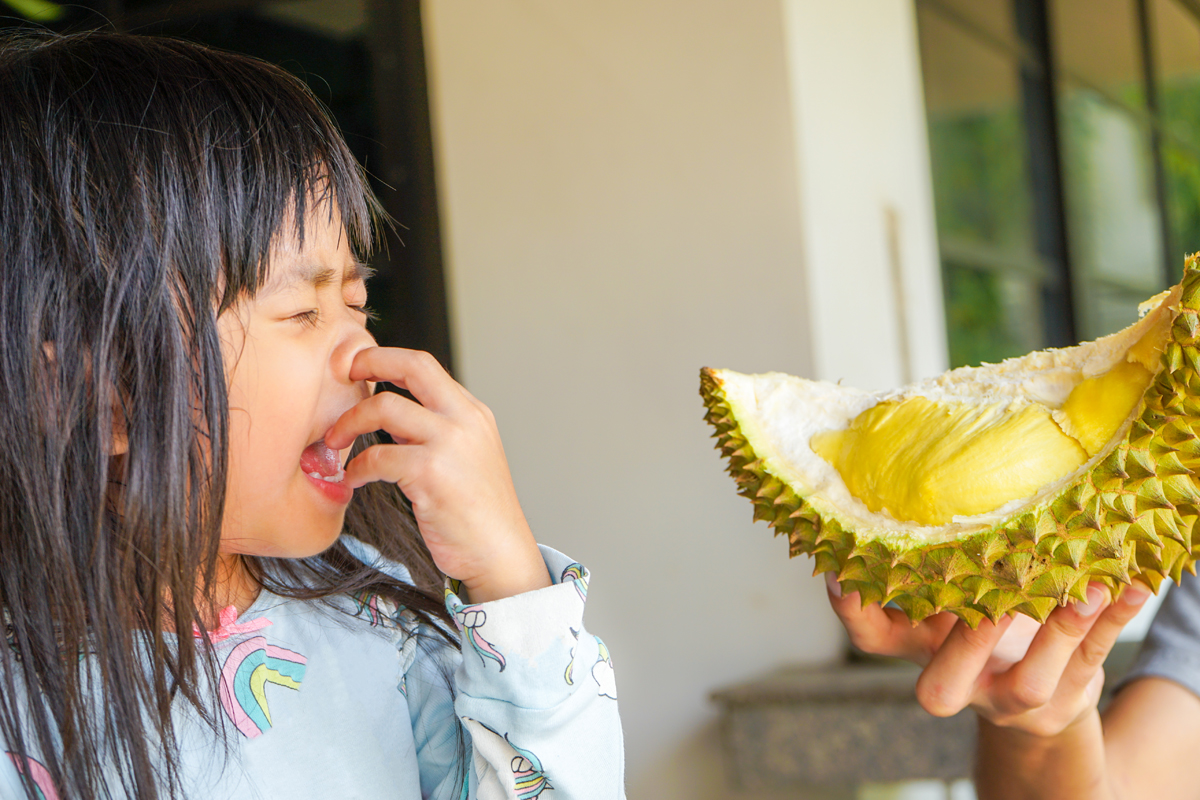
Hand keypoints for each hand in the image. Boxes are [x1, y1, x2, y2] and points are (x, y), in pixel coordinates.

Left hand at [324, 348, 550, 601]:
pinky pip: (377, 457)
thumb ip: (433, 429)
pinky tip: (354, 480)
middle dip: (368, 362)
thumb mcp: (466, 456)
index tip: (356, 364)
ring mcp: (450, 444)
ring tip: (335, 442)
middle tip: (339, 375)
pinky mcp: (431, 474)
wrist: (500, 552)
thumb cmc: (477, 513)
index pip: (424, 365)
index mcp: (472, 413)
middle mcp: (465, 420)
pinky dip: (357, 468)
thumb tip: (387, 411)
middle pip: (411, 367)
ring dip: (349, 423)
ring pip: (385, 407)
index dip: (385, 357)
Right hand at [826, 573, 1151, 736]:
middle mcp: (956, 680)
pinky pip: (1093, 659)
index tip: (841, 569)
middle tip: (985, 604)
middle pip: (939, 688)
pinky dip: (1116, 619)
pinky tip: (1133, 583)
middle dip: (963, 645)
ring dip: (1057, 632)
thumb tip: (919, 443)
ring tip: (1084, 586)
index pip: (870, 638)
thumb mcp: (950, 584)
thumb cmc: (981, 612)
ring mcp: (1008, 697)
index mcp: (918, 646)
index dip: (851, 610)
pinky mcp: (1064, 695)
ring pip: (1028, 681)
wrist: (1038, 701)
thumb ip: (934, 543)